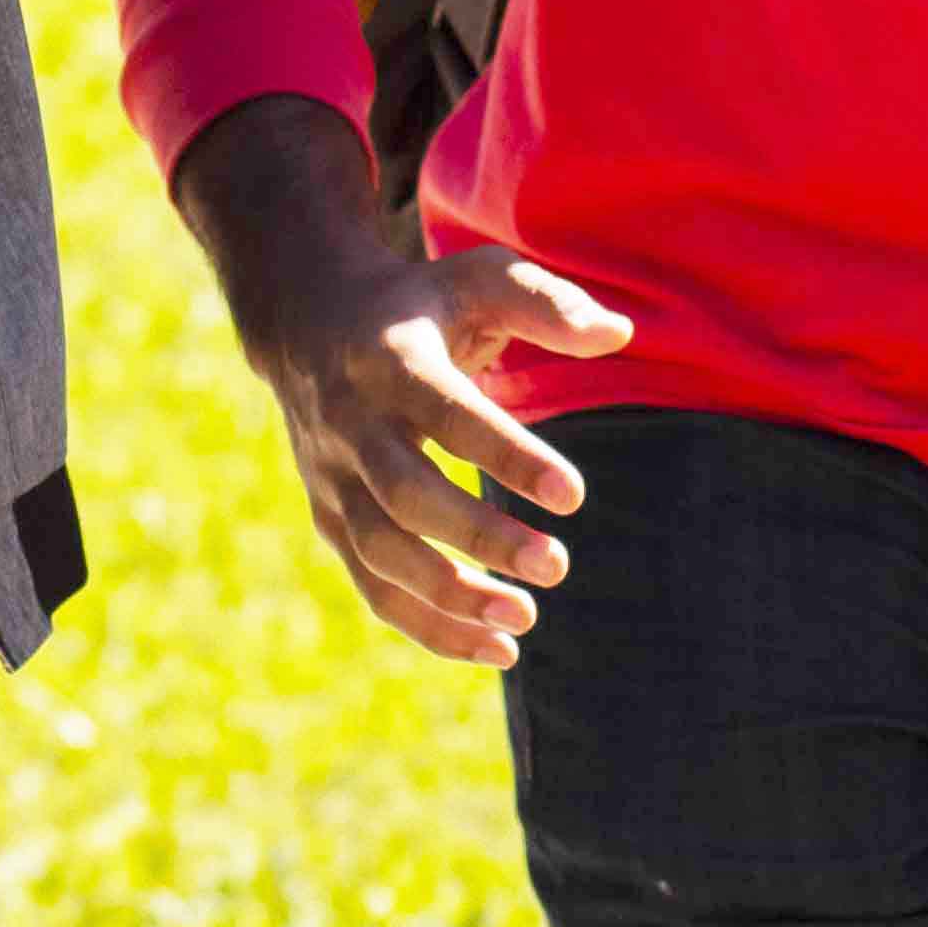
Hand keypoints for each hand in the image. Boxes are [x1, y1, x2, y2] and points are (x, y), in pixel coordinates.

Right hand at [173, 93, 631, 667]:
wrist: (308, 321)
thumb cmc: (422, 302)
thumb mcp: (480, 277)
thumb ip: (549, 302)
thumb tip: (619, 334)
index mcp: (391, 359)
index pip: (448, 415)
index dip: (508, 456)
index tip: (574, 496)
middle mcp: (350, 422)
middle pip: (405, 494)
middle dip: (479, 537)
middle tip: (557, 567)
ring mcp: (332, 477)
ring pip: (381, 553)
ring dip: (451, 597)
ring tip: (526, 620)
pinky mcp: (331, 518)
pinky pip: (374, 586)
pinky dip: (429, 627)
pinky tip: (497, 649)